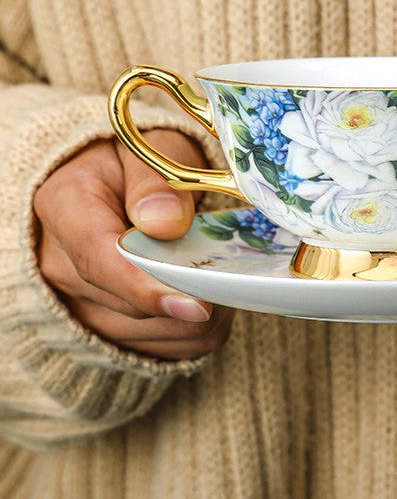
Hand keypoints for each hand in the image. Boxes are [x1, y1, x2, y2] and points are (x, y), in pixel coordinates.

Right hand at [34, 130, 233, 359]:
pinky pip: (157, 348)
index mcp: (64, 208)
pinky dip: (192, 333)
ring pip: (147, 337)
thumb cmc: (133, 160)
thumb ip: (153, 183)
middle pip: (128, 306)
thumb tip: (166, 224)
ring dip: (195, 320)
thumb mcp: (147, 150)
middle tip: (235, 276)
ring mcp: (77, 300)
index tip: (197, 305)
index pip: (99, 260)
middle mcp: (60, 264)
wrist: (110, 180)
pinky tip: (208, 299)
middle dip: (189, 298)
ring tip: (221, 279)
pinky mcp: (102, 325)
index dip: (148, 288)